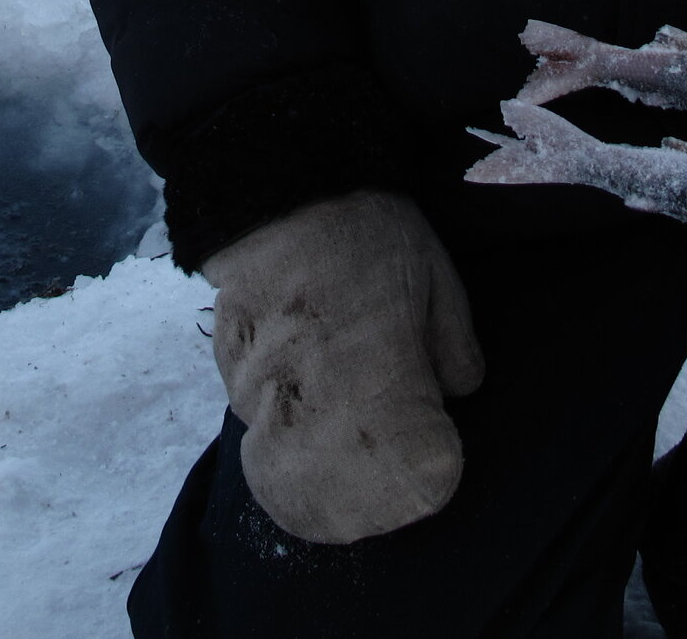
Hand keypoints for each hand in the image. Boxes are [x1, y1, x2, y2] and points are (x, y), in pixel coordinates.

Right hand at [202, 190, 485, 543]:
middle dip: (373, 496)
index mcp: (376, 376)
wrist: (276, 186)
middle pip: (343, 500)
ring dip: (324, 468)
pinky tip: (304, 399)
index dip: (429, 479)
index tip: (437, 452)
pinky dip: (284, 432)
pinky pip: (258, 430)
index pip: (409, 479)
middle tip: (391, 457)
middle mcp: (314, 400)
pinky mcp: (230, 377)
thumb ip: (451, 346)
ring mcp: (264, 393)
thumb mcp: (434, 278)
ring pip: (292, 470)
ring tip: (347, 431)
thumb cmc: (367, 231)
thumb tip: (456, 392)